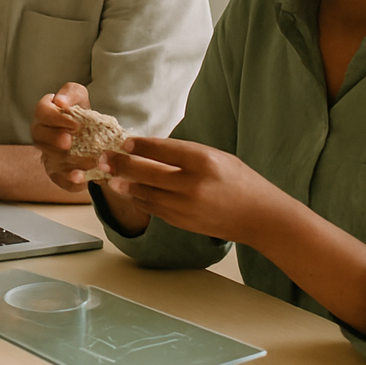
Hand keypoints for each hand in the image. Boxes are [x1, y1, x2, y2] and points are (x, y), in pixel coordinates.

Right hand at [30, 84, 106, 192]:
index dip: (55, 118)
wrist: (93, 138)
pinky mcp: (56, 173)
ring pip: (50, 159)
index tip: (75, 124)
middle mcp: (41, 134)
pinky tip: (83, 179)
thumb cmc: (82, 114)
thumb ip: (71, 93)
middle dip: (53, 139)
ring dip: (67, 161)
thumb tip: (60, 101)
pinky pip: (59, 179)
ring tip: (88, 161)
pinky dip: (70, 182)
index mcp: (44, 113)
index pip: (41, 111)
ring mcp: (47, 154)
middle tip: (69, 142)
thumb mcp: (79, 96)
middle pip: (38, 136)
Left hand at [100, 136, 286, 244]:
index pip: (163, 149)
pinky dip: (140, 200)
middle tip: (105, 158)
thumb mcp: (216, 157)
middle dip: (122, 164)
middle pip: (147, 172)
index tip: (125, 142)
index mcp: (204, 160)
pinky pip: (154, 209)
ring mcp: (187, 206)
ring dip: (125, 185)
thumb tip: (149, 148)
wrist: (260, 217)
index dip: (140, 145)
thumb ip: (185, 153)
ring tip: (110, 177)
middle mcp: (193, 184)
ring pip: (146, 193)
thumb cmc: (239, 181)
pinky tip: (129, 192)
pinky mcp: (183, 222)